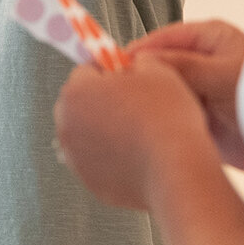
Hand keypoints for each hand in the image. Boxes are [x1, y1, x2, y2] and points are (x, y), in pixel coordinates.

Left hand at [54, 56, 211, 210]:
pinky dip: (114, 156)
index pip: (87, 70)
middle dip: (106, 100)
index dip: (111, 70)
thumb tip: (135, 64)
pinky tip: (139, 152)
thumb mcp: (157, 70)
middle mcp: (68, 127)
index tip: (126, 75)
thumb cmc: (165, 123)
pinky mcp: (92, 183)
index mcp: (76, 93)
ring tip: (142, 130)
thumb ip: (137, 61)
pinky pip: (100, 161)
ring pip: (92, 133)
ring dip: (109, 129)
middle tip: (137, 102)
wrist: (176, 172)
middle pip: (84, 103)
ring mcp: (77, 158)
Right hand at [128, 19, 243, 171]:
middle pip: (159, 66)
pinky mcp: (198, 116)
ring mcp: (199, 89)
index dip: (139, 53)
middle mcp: (201, 60)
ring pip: (163, 91)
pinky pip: (171, 114)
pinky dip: (161, 121)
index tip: (113, 68)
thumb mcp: (221, 76)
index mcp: (209, 38)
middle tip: (114, 94)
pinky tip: (146, 130)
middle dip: (141, 79)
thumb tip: (141, 61)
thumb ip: (182, 66)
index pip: (162, 39)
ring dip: (150, 102)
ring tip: (127, 114)